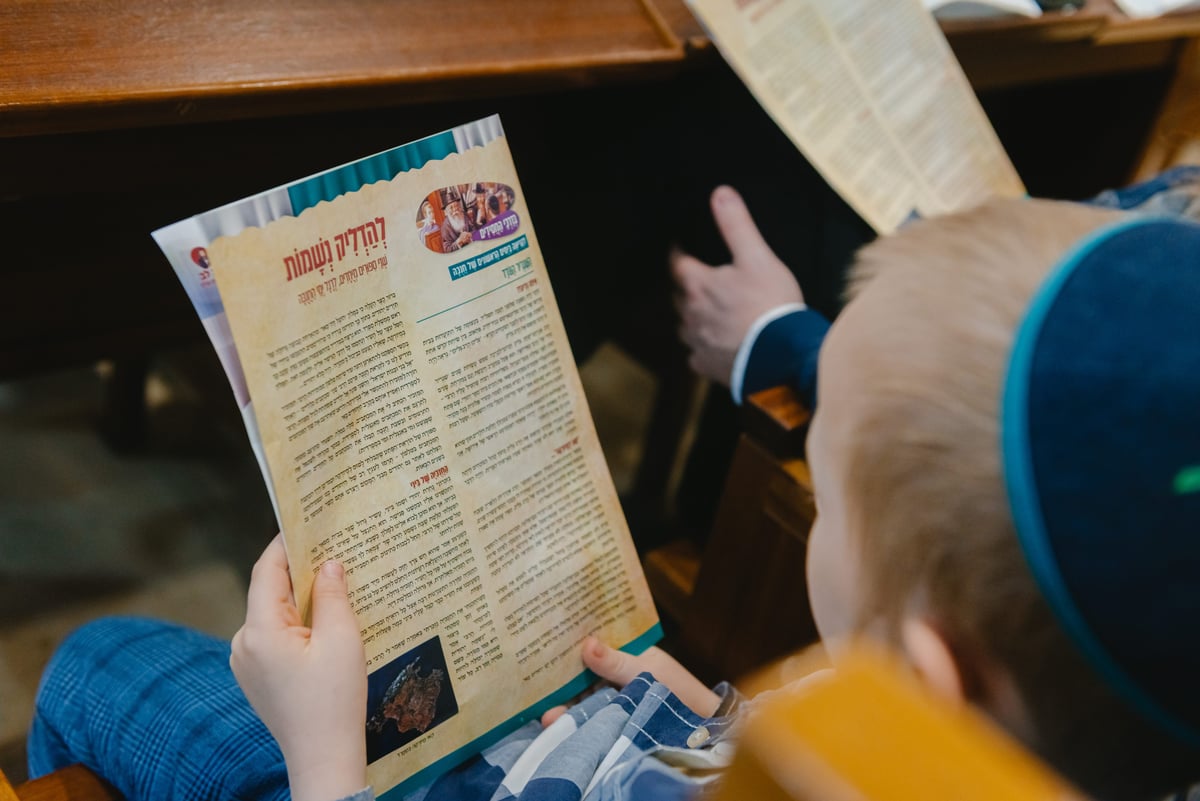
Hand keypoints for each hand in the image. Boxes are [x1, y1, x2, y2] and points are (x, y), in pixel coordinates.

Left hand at [230, 535, 367, 800]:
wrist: (323, 758)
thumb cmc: (334, 700)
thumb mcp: (342, 639)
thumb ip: (332, 594)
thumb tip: (328, 563)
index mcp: (259, 630)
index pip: (267, 570)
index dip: (287, 543)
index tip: (309, 521)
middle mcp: (243, 643)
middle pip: (270, 591)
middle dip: (301, 572)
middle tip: (335, 551)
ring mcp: (246, 663)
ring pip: (274, 614)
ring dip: (302, 600)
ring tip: (338, 588)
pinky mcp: (257, 677)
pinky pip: (276, 637)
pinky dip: (298, 624)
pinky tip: (327, 625)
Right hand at [540, 636, 720, 725]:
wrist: (702, 728)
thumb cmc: (678, 691)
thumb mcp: (645, 670)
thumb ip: (615, 661)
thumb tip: (586, 644)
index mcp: (624, 653)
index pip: (590, 646)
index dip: (567, 646)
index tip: (542, 647)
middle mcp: (614, 676)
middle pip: (580, 676)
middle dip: (558, 682)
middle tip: (534, 689)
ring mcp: (613, 700)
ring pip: (583, 700)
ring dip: (565, 707)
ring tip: (546, 717)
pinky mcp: (614, 722)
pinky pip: (591, 719)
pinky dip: (576, 722)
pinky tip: (559, 725)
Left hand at [671, 185, 803, 386]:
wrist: (782, 357)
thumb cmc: (771, 305)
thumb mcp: (757, 257)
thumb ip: (736, 225)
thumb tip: (720, 194)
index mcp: (699, 285)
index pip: (677, 264)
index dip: (678, 254)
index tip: (680, 249)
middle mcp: (691, 315)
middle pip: (679, 296)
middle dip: (686, 287)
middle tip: (698, 280)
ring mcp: (697, 343)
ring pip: (686, 326)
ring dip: (694, 318)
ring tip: (709, 313)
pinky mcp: (708, 366)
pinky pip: (697, 356)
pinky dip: (704, 349)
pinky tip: (717, 346)